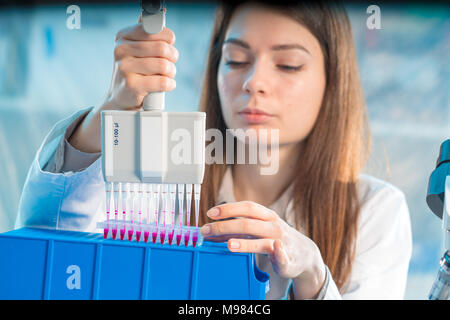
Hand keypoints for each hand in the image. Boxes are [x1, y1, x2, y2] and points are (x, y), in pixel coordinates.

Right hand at [101, 20, 178, 109]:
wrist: (122, 96)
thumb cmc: (135, 69)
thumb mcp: (137, 47)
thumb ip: (148, 30)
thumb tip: (162, 11)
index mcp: (124, 36)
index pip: (156, 29)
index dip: (168, 39)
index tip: (168, 44)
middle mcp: (121, 50)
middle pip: (163, 48)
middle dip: (173, 57)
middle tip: (170, 63)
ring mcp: (124, 68)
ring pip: (164, 66)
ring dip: (171, 72)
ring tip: (166, 75)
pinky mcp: (132, 86)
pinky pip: (163, 82)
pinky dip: (169, 84)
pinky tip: (165, 85)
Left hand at [200, 201, 326, 298]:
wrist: (304, 254)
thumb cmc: (275, 238)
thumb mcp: (258, 230)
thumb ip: (238, 230)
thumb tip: (213, 231)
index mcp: (266, 216)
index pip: (246, 207)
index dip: (228, 209)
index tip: (211, 212)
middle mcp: (273, 226)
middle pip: (248, 223)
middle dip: (226, 226)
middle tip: (208, 231)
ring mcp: (280, 242)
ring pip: (262, 240)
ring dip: (246, 242)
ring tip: (229, 245)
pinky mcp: (287, 258)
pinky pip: (283, 256)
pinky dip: (279, 253)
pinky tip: (275, 250)